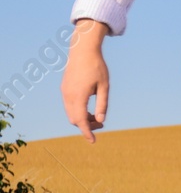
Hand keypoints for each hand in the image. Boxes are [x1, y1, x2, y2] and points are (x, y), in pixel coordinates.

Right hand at [61, 20, 109, 142]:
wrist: (83, 51)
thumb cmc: (97, 67)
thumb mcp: (104, 86)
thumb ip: (103, 104)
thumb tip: (101, 121)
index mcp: (78, 96)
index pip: (81, 120)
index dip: (87, 132)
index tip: (93, 141)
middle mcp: (68, 96)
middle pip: (74, 119)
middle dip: (86, 126)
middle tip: (101, 125)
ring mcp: (64, 92)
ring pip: (71, 113)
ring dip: (82, 119)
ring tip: (96, 117)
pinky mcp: (64, 89)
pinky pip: (69, 106)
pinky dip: (78, 111)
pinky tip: (89, 109)